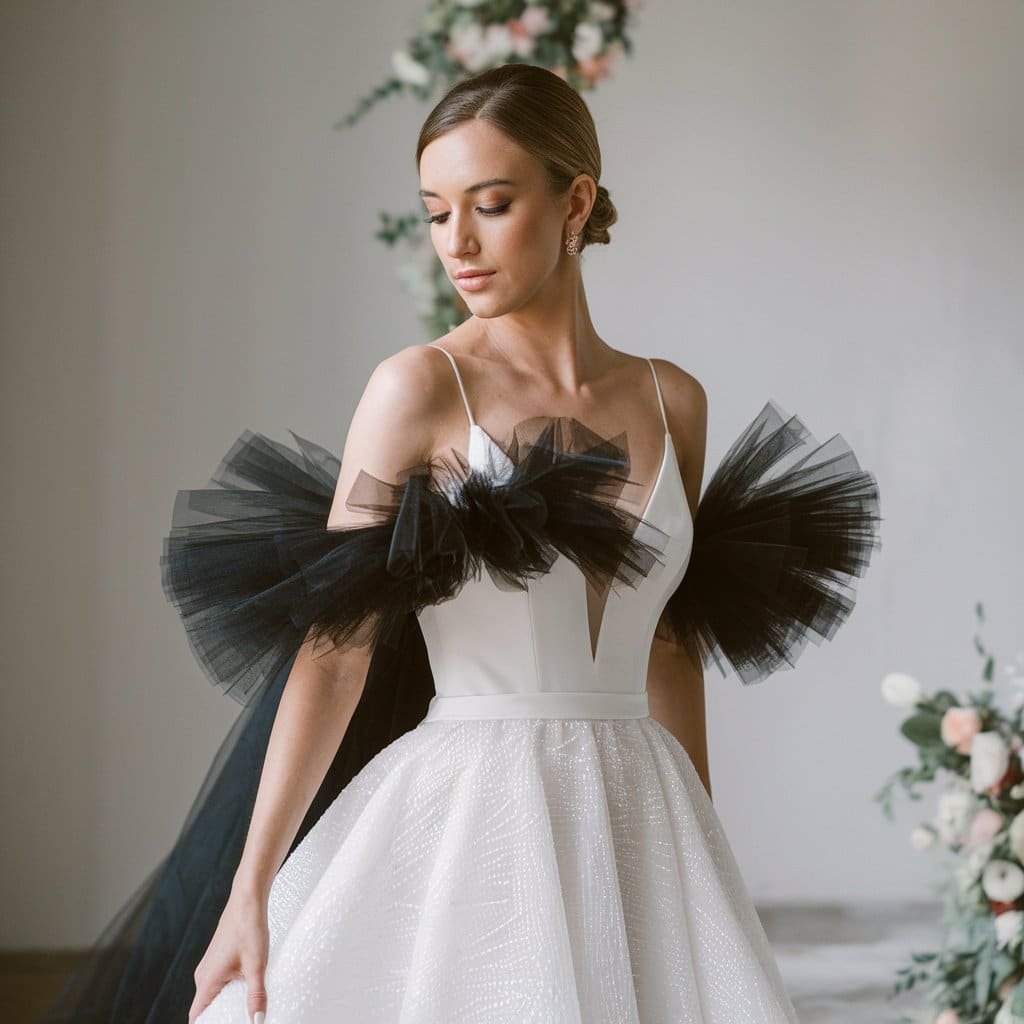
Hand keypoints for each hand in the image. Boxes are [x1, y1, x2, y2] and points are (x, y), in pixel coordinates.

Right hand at [188, 886, 269, 1023]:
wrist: (248, 899)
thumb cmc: (249, 927)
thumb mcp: (257, 965)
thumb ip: (256, 995)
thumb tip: (258, 1021)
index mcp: (207, 980)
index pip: (197, 1018)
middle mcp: (203, 975)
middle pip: (206, 1009)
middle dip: (221, 1018)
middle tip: (241, 1019)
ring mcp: (209, 967)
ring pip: (214, 995)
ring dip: (227, 1004)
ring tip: (245, 1009)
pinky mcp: (217, 959)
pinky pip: (218, 983)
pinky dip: (229, 991)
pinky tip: (246, 990)